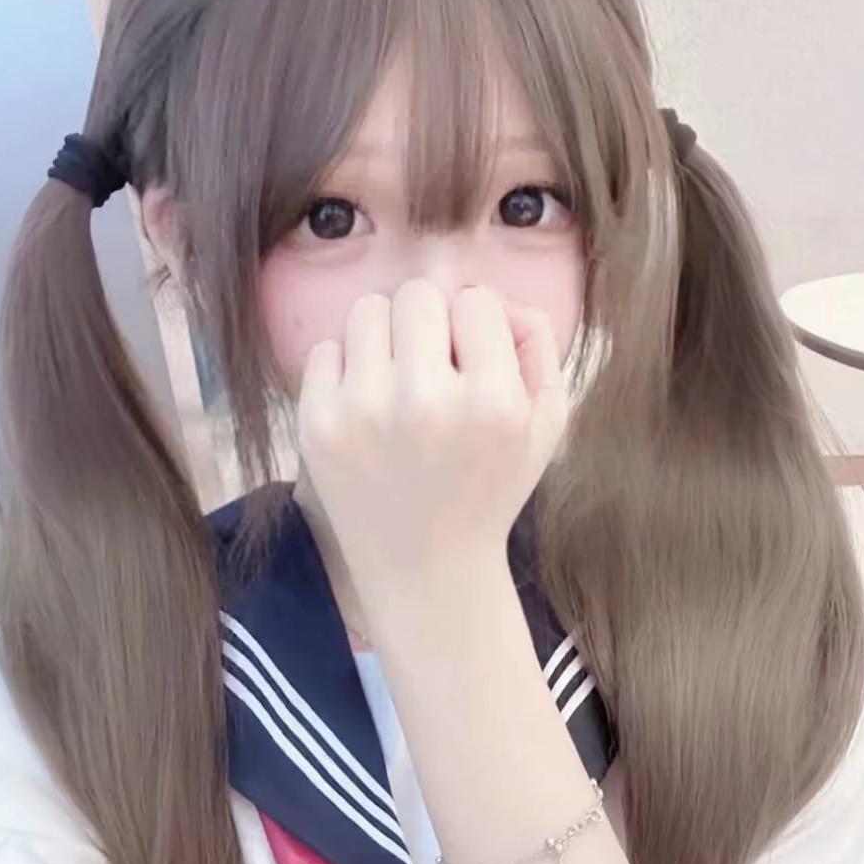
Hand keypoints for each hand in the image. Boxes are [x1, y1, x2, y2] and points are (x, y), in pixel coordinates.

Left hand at [296, 279, 568, 591]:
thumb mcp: (545, 425)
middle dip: (427, 323)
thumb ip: (539, 346)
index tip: (470, 365)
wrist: (427, 569)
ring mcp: (364, 413)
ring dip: (385, 337)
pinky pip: (325, 350)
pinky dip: (345, 370)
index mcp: (493, 401)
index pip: (475, 300)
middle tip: (431, 367)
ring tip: (397, 383)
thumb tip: (494, 296)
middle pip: (417, 295)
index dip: (474, 328)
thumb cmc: (489, 490)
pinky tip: (366, 409)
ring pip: (367, 310)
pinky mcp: (317, 426)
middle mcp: (426, 402)